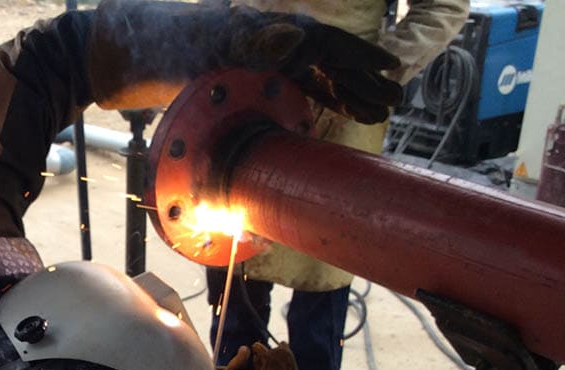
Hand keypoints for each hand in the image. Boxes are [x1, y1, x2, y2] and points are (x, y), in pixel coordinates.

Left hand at [226, 7, 403, 123]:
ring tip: (382, 113)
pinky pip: (318, 89)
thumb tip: (293, 40)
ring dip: (357, 96)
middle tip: (396, 98)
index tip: (392, 65)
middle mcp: (299, 47)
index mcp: (294, 35)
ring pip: (333, 79)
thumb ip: (259, 41)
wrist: (194, 54)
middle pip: (341, 64)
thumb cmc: (215, 45)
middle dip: (368, 82)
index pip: (337, 44)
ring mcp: (293, 63)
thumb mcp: (235, 41)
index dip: (365, 56)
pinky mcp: (285, 79)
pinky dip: (337, 100)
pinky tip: (356, 112)